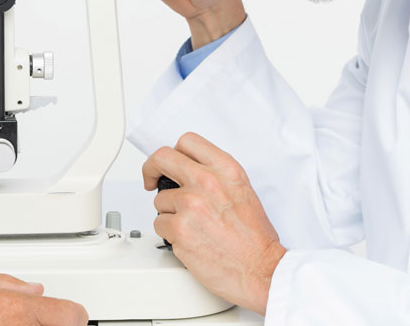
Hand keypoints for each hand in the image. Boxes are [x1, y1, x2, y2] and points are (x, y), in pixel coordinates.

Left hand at [143, 132, 285, 314]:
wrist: (260, 268)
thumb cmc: (254, 237)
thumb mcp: (242, 190)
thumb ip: (215, 175)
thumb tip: (189, 171)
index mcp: (224, 169)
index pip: (187, 141)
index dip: (173, 152)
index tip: (168, 163)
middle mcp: (206, 181)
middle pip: (162, 158)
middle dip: (151, 169)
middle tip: (149, 180)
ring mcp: (190, 204)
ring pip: (159, 200)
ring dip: (169, 213)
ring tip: (191, 226)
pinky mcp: (179, 229)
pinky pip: (159, 224)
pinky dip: (169, 233)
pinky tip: (189, 239)